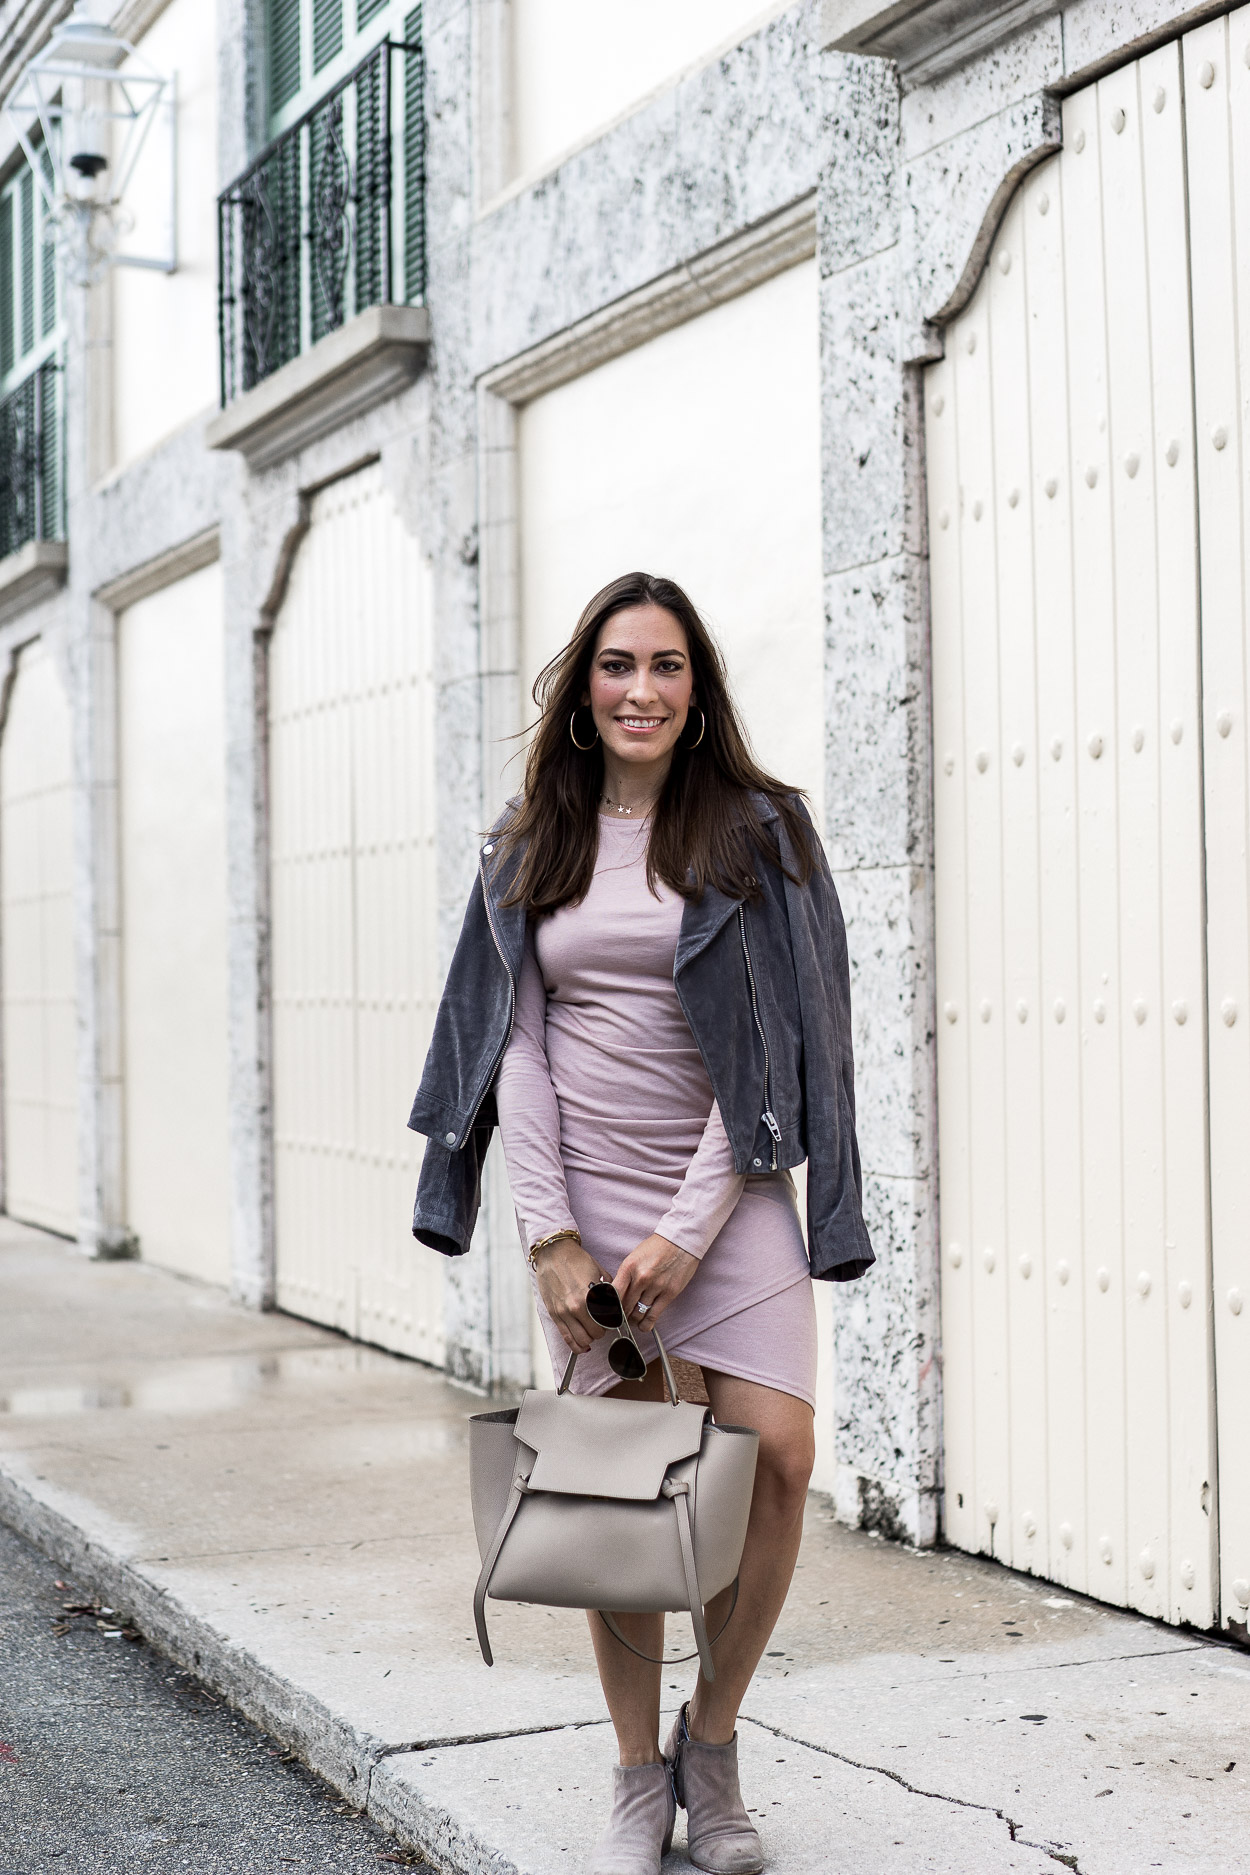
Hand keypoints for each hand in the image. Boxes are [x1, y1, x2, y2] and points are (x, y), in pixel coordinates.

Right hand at [531, 1236, 608, 1352]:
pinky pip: (567, 1338)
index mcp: (590, 1296)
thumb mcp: (599, 1272)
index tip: (613, 1319)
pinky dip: (576, 1346)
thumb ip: (610, 1291)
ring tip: (592, 1331)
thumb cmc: (576, 1260)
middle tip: (602, 1324)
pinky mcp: (554, 1315)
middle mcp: (576, 1307)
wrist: (553, 1253)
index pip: (608, 1321)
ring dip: (590, 1339)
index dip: (613, 1322)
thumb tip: (618, 1305)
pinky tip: (583, 1345)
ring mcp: (563, 1312)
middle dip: (602, 1331)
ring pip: (581, 1340)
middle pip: (596, 1333)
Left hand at [613, 1233, 698, 1326]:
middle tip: (619, 1319)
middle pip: (625, 1306)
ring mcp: (656, 1286)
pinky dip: (646, 1324)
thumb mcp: (634, 1257)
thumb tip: (615, 1296)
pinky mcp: (670, 1293)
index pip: (613, 1294)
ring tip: (632, 1320)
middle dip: (620, 1316)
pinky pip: (654, 1315)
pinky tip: (643, 1326)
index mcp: (629, 1267)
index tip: (608, 1312)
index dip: (608, 1307)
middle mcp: (641, 1278)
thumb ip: (625, 1276)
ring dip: (633, 1320)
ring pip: (638, 1313)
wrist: (680, 1241)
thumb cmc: (656, 1248)